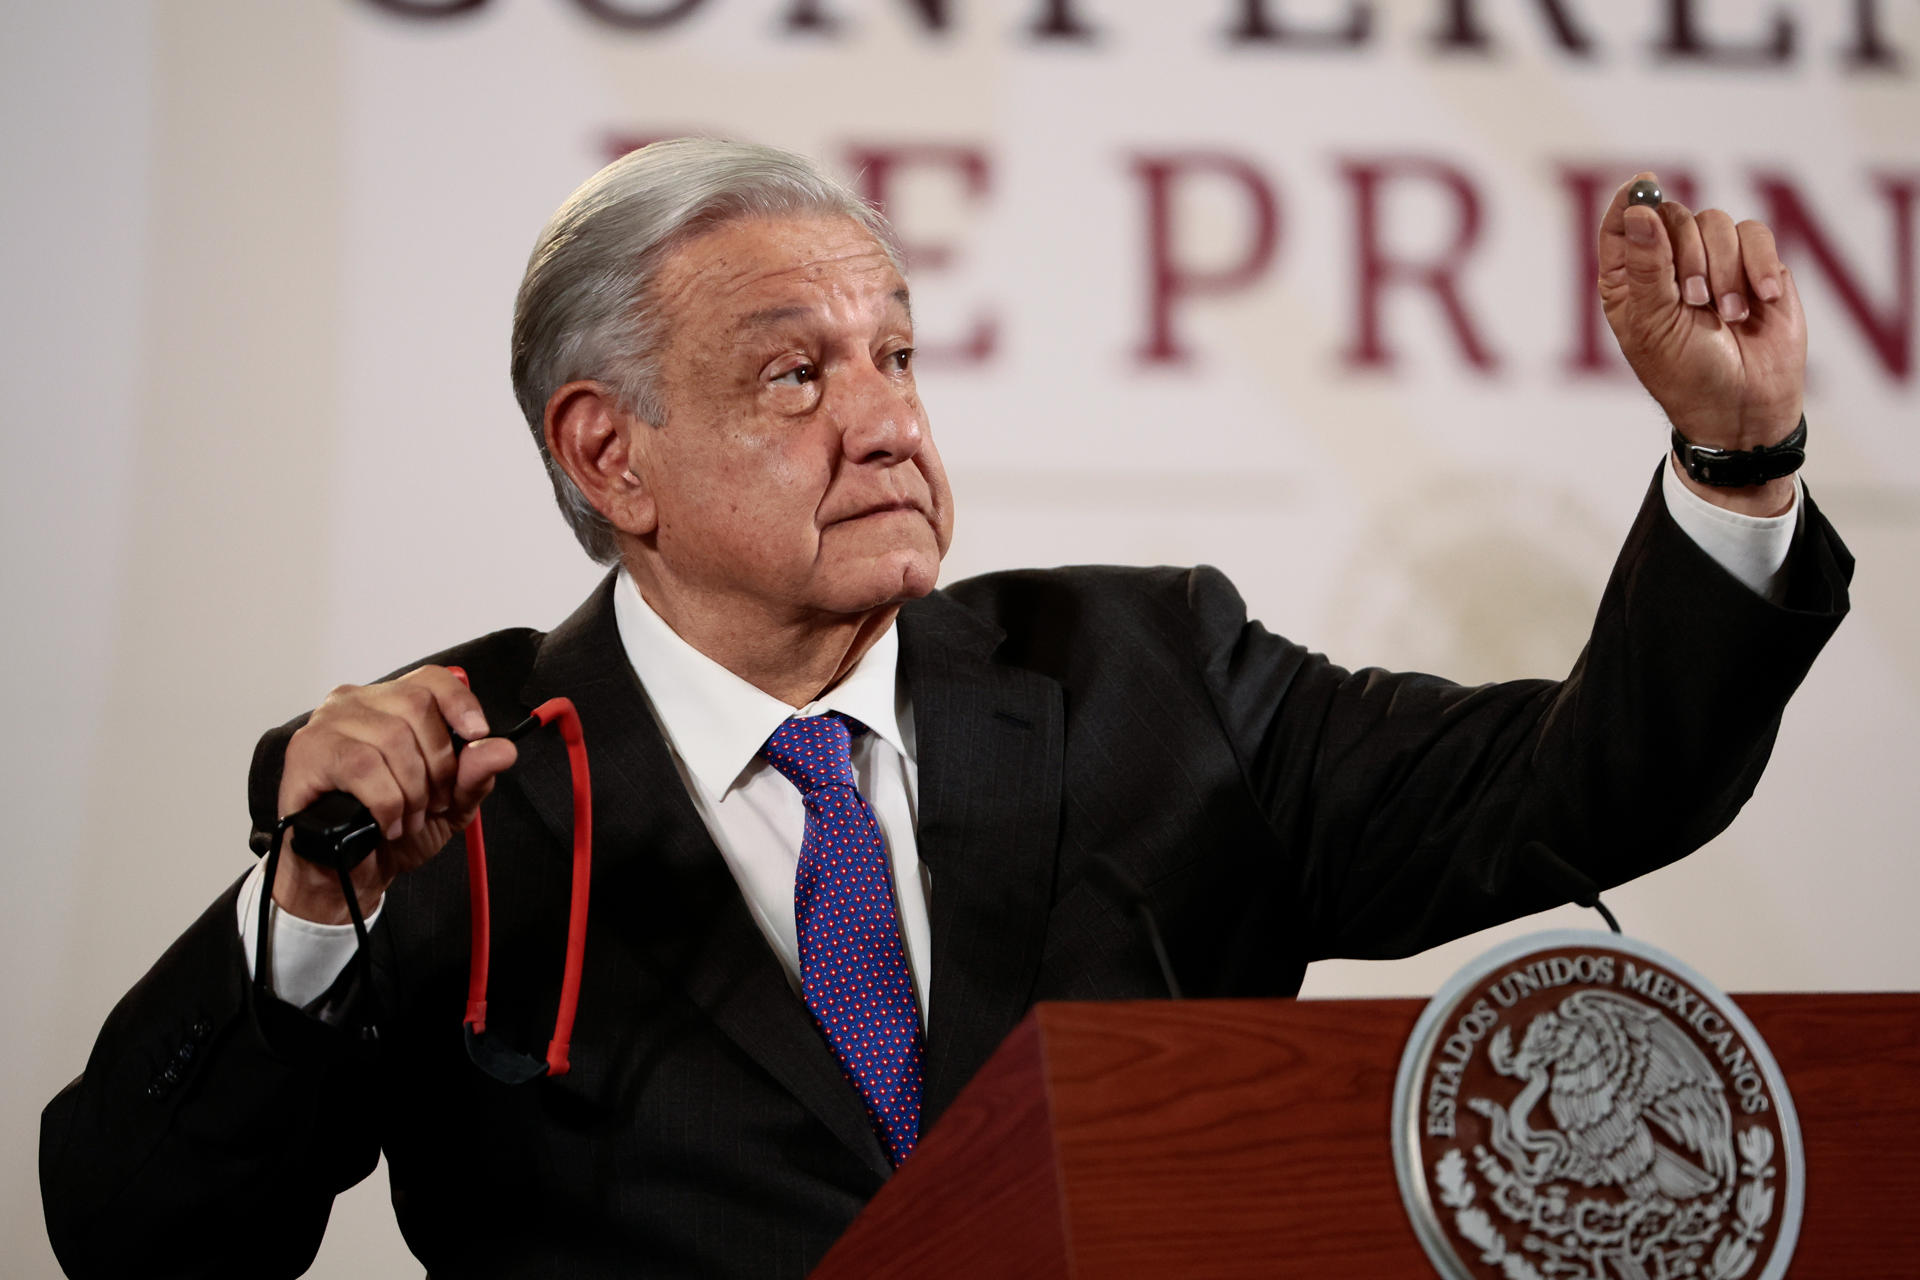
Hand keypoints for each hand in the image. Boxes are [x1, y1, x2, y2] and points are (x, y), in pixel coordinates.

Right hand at [273, 666, 517, 923]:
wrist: (346, 873)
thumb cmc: (389, 829)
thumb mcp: (448, 805)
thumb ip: (475, 775)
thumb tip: (503, 749)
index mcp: (390, 705)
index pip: (431, 679)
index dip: (460, 703)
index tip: (477, 734)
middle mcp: (356, 703)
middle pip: (416, 706)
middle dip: (438, 764)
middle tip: (434, 801)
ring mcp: (327, 723)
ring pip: (391, 739)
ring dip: (411, 791)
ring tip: (407, 818)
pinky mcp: (307, 752)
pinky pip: (362, 765)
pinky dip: (385, 802)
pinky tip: (385, 822)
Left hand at [1598, 172, 1805, 514]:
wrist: (1743, 406)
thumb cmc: (1686, 373)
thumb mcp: (1655, 323)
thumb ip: (1648, 265)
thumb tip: (1638, 210)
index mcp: (1630, 280)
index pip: (1620, 224)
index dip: (1629, 200)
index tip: (1644, 184)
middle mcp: (1670, 264)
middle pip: (1673, 214)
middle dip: (1688, 255)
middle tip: (1696, 301)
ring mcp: (1715, 262)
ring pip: (1716, 221)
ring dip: (1725, 269)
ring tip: (1728, 316)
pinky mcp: (1757, 266)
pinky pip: (1756, 234)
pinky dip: (1759, 264)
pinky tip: (1762, 301)